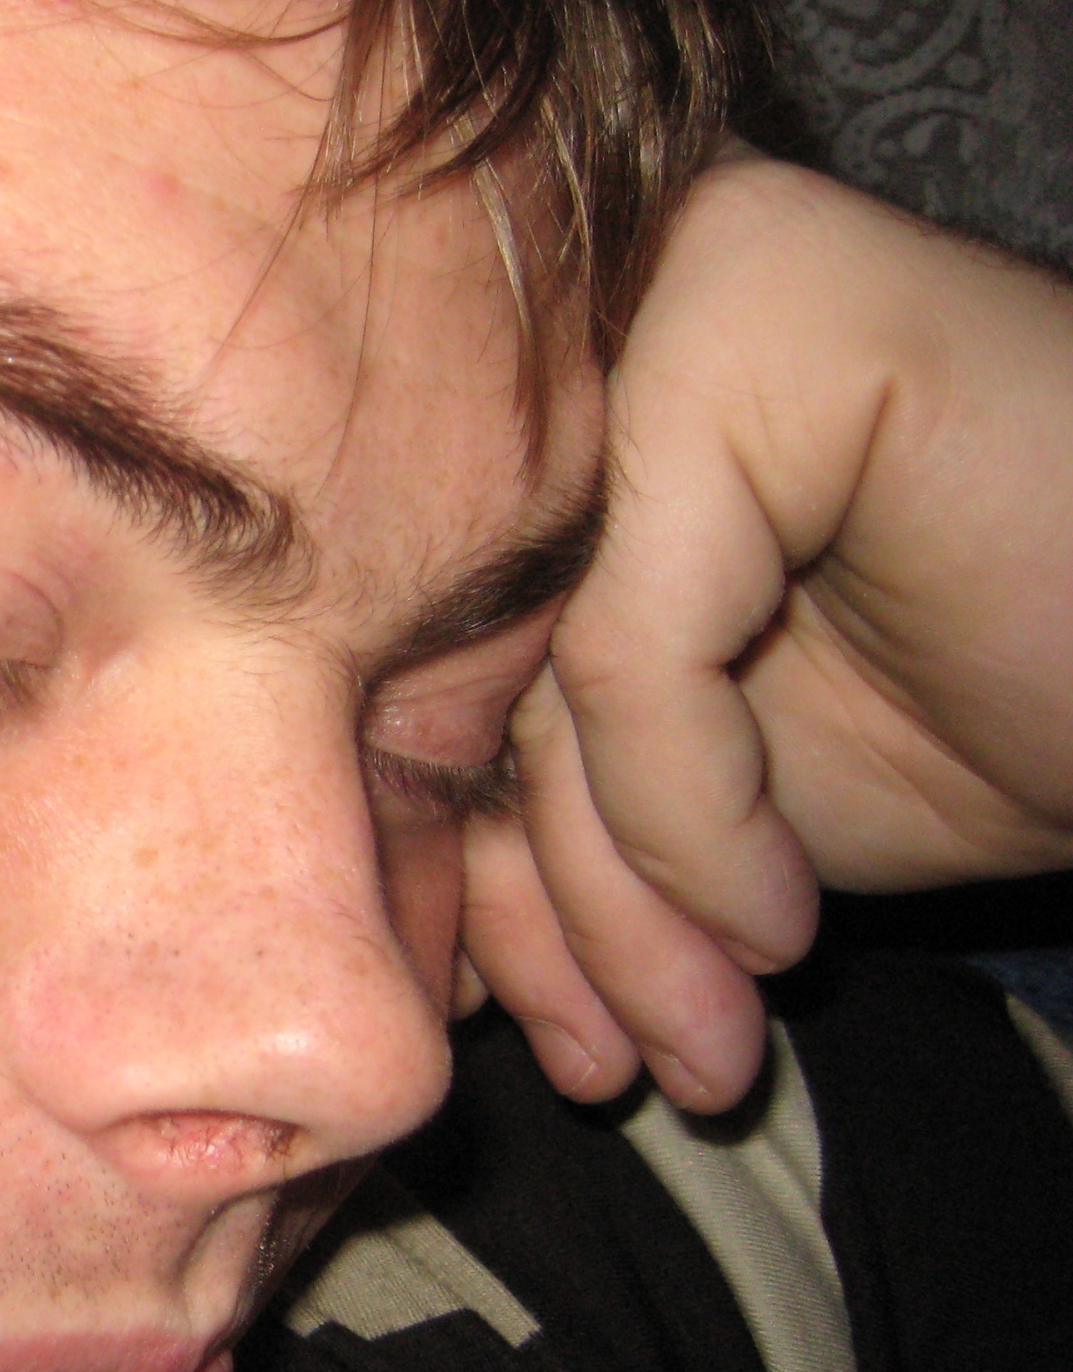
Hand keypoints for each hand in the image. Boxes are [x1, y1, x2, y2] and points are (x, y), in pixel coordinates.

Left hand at [461, 153, 1072, 1111]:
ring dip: (621, 914)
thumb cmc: (992, 699)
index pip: (439, 665)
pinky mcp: (758, 319)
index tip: (530, 1039)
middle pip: (482, 673)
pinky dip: (694, 822)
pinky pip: (636, 648)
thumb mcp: (717, 794)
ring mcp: (664, 297)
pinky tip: (776, 920)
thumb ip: (557, 798)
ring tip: (697, 1047)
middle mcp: (585, 328)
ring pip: (547, 678)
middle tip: (612, 1074)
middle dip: (543, 916)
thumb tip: (379, 919)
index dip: (472, 874)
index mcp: (552, 414)